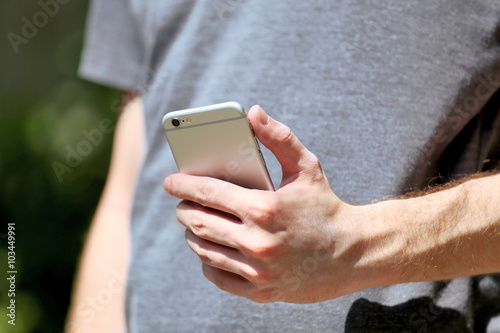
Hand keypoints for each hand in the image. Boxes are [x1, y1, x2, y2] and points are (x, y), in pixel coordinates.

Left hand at [164, 106, 399, 302]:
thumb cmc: (326, 206)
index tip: (169, 181)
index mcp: (263, 207)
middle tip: (182, 202)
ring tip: (194, 222)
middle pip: (198, 222)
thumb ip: (278, 137)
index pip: (207, 192)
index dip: (182, 184)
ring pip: (203, 249)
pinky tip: (210, 249)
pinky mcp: (260, 290)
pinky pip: (217, 275)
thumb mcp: (306, 167)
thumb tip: (253, 112)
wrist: (352, 254)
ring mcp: (257, 270)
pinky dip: (207, 260)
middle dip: (183, 209)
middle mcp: (257, 241)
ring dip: (191, 233)